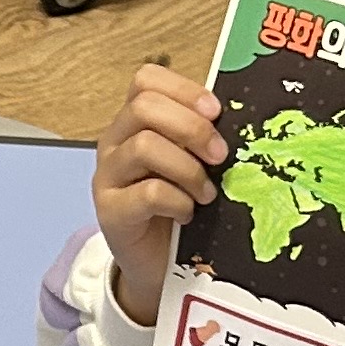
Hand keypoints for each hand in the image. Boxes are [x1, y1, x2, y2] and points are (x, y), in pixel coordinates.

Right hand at [92, 63, 226, 325]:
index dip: (184, 89)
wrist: (156, 264)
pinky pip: (149, 193)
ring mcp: (109, 177)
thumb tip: (235, 118)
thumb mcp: (192, 163)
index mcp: (135, 123)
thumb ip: (200, 138)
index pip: (146, 81)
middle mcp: (115, 143)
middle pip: (143, 107)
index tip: (216, 111)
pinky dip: (178, 201)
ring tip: (206, 193)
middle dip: (191, 128)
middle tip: (219, 156)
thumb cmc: (179, 207)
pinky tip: (187, 213)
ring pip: (144, 147)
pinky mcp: (111, 211)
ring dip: (188, 169)